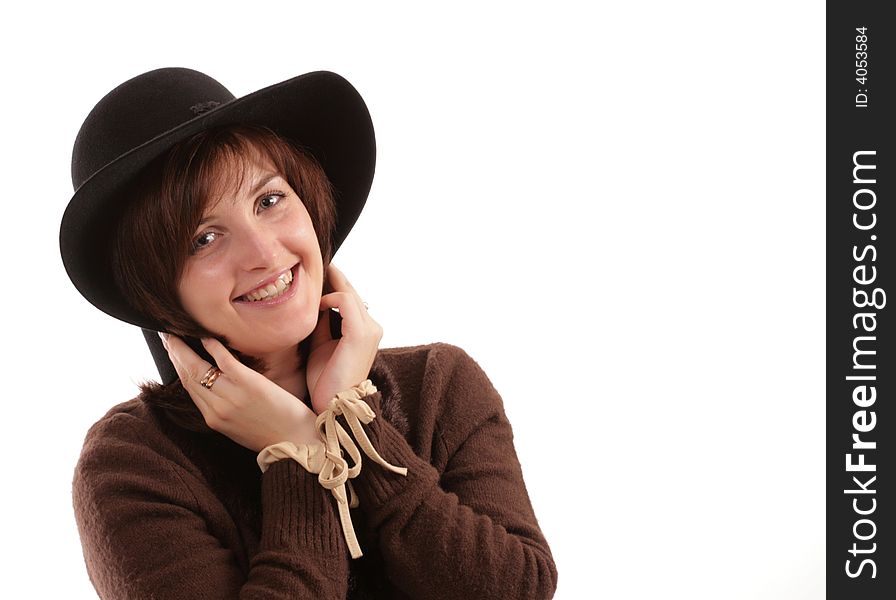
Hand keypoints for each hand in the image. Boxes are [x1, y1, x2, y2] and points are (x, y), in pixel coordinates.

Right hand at [162, 335, 317, 451]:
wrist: (297, 441)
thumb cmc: (272, 433)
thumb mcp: (239, 426)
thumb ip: (224, 409)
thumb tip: (216, 387)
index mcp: (214, 419)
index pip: (188, 388)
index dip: (177, 367)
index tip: (171, 352)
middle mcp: (217, 408)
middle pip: (187, 376)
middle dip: (174, 354)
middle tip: (167, 336)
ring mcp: (231, 396)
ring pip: (198, 368)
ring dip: (185, 348)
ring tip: (178, 333)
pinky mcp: (249, 384)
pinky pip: (223, 360)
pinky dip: (213, 346)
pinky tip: (207, 336)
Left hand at [306, 264, 382, 413]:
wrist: (332, 406)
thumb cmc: (325, 381)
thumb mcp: (321, 345)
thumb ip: (321, 323)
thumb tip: (313, 304)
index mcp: (365, 331)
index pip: (350, 298)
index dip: (334, 283)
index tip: (315, 273)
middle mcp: (372, 326)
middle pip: (350, 291)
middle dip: (332, 276)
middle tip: (313, 263)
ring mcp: (370, 329)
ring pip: (349, 292)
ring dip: (329, 284)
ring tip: (310, 279)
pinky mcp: (361, 333)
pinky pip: (345, 301)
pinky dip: (329, 298)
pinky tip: (315, 305)